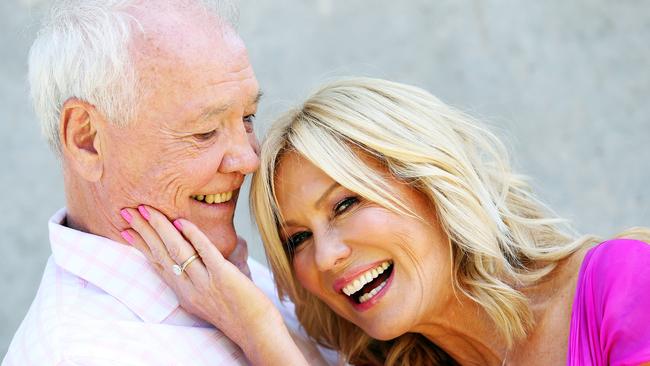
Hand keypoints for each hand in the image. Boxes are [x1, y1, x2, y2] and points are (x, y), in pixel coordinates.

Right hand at [119, 205, 284, 351]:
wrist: (255, 331)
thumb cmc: (238, 313)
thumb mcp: (209, 297)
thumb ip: (201, 277)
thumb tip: (204, 254)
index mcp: (183, 292)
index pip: (157, 264)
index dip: (141, 246)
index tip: (126, 230)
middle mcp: (189, 288)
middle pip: (161, 254)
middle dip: (143, 231)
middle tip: (128, 211)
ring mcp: (204, 282)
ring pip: (177, 251)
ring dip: (160, 228)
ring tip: (147, 211)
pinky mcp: (223, 277)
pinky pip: (205, 252)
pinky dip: (194, 236)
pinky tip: (182, 222)